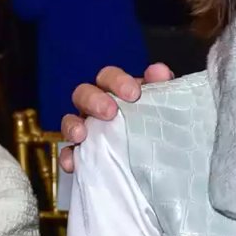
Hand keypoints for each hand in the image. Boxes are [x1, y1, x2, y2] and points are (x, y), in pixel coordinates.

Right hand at [58, 63, 172, 172]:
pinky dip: (68, 157)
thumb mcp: (167, 108)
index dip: (117, 81)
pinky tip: (72, 164)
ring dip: (73, 125)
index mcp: (118, 93)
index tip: (133, 93)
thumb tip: (159, 71)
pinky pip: (69, 153)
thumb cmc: (161, 127)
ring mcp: (89, 130)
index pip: (109, 77)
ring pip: (70, 121)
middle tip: (109, 112)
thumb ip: (163, 89)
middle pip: (84, 94)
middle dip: (94, 100)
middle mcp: (98, 108)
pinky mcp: (84, 154)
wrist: (165, 162)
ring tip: (81, 135)